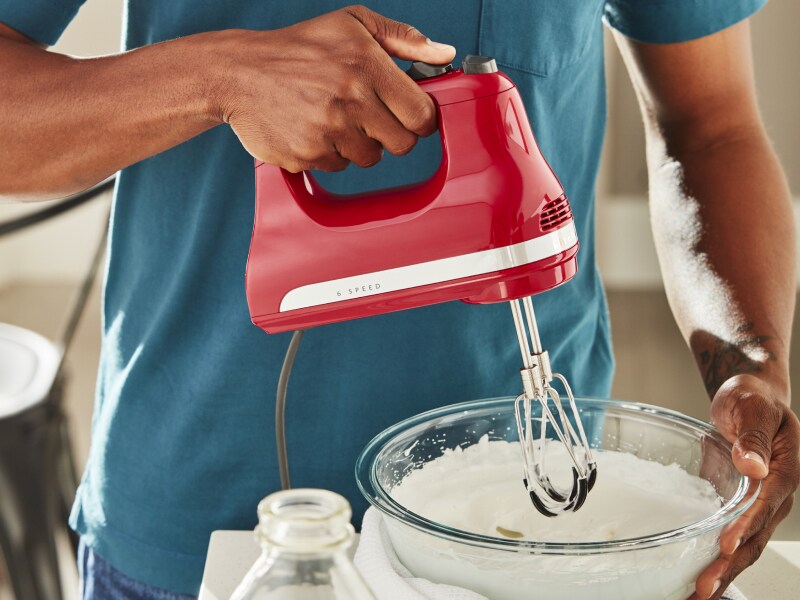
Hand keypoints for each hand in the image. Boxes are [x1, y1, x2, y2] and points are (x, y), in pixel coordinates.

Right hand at [208, 5, 455, 171]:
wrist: (237, 72)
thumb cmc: (299, 47)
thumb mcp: (352, 25)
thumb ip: (403, 39)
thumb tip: (444, 53)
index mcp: (367, 66)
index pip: (422, 115)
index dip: (419, 117)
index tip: (408, 113)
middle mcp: (350, 100)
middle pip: (402, 144)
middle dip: (391, 133)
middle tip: (370, 115)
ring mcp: (327, 132)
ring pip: (370, 158)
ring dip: (359, 143)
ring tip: (335, 116)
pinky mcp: (307, 155)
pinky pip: (337, 166)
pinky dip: (329, 152)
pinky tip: (313, 127)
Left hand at [690, 374, 799, 598]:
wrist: (751, 399)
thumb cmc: (753, 399)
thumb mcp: (753, 407)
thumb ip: (753, 436)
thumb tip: (753, 464)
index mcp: (784, 471)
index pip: (765, 504)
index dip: (745, 526)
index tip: (726, 544)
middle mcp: (775, 495)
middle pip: (754, 536)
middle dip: (730, 565)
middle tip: (704, 587)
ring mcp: (759, 506)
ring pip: (744, 546)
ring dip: (722, 572)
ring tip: (697, 596)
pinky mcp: (740, 508)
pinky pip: (730, 537)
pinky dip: (715, 559)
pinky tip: (695, 577)